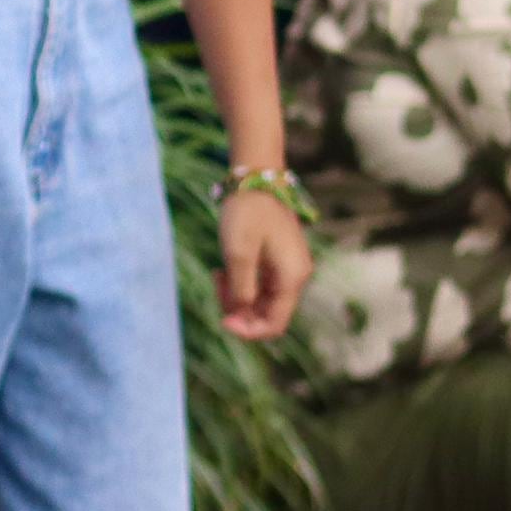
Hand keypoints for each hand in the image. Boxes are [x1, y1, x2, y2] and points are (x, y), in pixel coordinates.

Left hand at [216, 188, 312, 343]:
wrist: (255, 179)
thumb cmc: (247, 214)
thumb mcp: (237, 253)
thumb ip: (241, 288)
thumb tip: (241, 313)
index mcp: (291, 279)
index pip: (275, 324)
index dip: (249, 331)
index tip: (222, 321)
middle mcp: (294, 277)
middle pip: (268, 313)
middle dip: (239, 310)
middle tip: (216, 287)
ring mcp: (286, 268)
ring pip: (261, 299)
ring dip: (237, 296)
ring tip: (216, 274)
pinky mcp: (276, 259)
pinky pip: (259, 284)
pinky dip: (240, 282)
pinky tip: (222, 269)